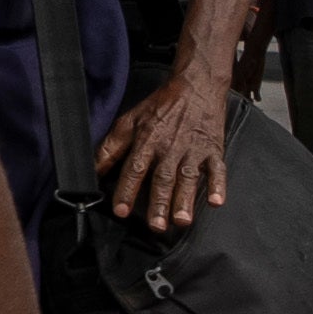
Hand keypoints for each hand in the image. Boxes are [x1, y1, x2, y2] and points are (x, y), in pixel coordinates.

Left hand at [91, 67, 228, 233]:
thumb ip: (111, 147)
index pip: (134, 169)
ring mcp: (193, 149)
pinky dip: (218, 185)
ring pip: (188, 178)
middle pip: (162, 178)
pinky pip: (218, 169)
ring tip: (181, 220)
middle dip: (159, 203)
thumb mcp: (129, 121)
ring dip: (185, 200)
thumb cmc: (160, 107)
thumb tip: (93, 169)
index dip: (126, 190)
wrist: (195, 87)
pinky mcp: (213, 150)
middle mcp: (169, 147)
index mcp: (147, 140)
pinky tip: (217, 201)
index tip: (121, 211)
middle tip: (156, 226)